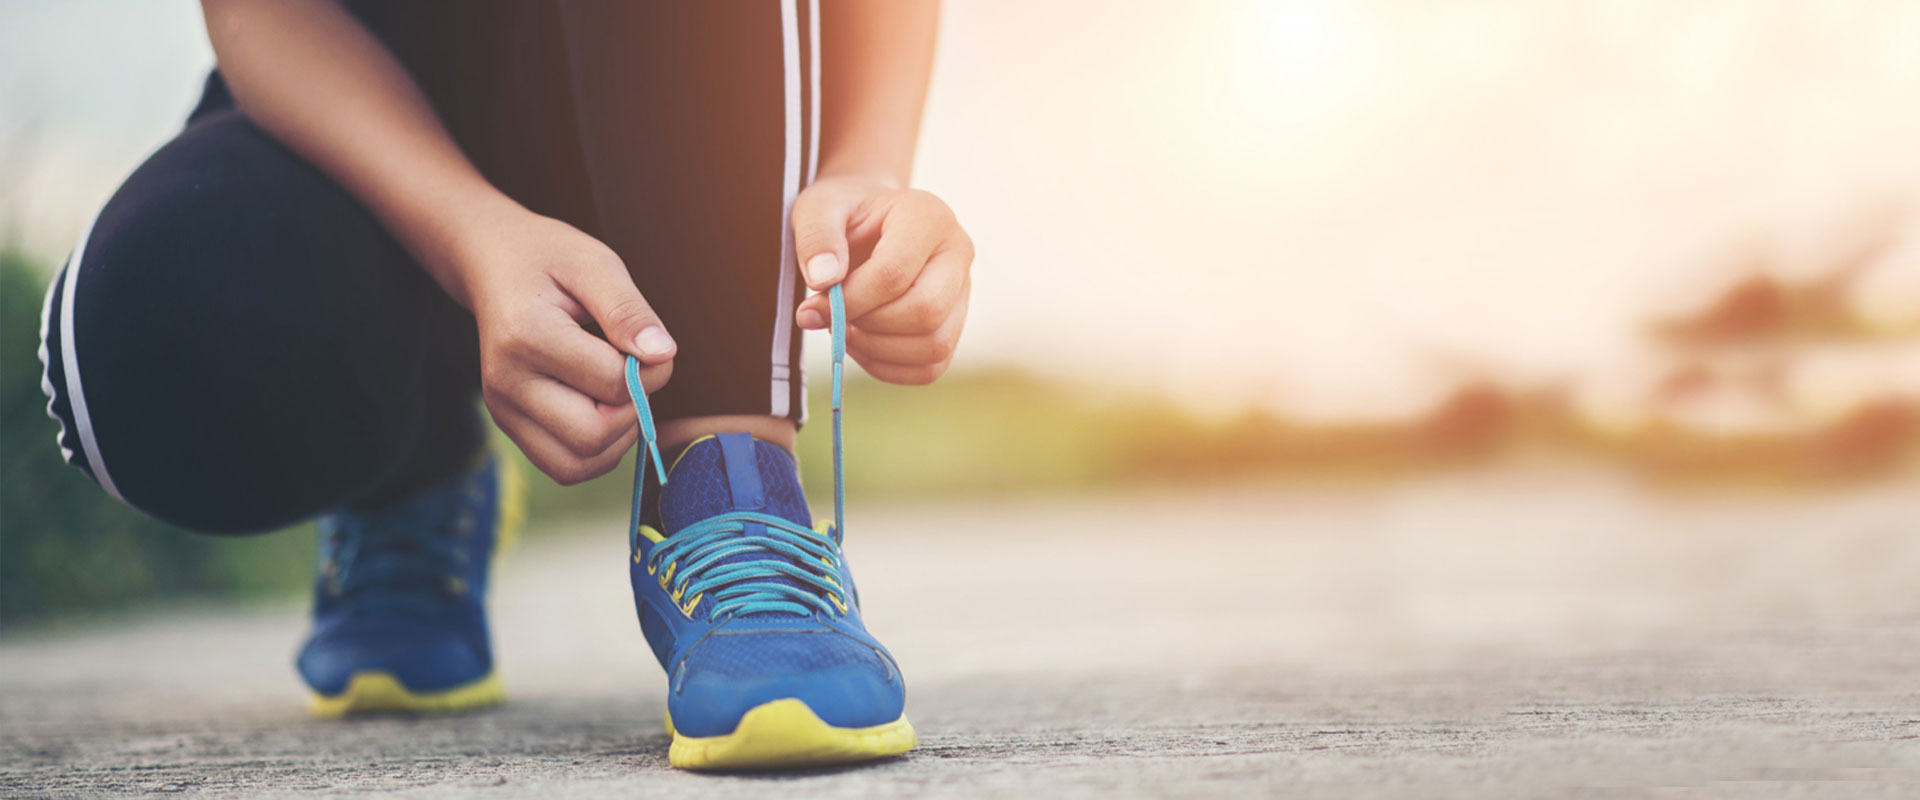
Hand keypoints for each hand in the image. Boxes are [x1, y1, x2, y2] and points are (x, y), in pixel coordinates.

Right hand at [462, 210, 674, 483]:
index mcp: (525, 336)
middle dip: (633, 410)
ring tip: (617, 390)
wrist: (492, 263)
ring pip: (578, 464)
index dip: (651, 370)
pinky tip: (603, 408)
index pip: (612, 384)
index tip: (650, 343)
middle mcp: (506, 382)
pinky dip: (598, 450)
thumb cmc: (549, 259)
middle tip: (633, 371)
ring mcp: (502, 410)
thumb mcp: (595, 264)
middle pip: (592, 436)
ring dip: (617, 436)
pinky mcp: (509, 425)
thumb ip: (628, 310)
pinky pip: (565, 466)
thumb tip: (662, 354)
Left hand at [791, 175, 972, 384]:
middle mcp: (957, 252)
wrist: (867, 221)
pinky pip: (931, 367)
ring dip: (878, 350)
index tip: (811, 308)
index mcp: (928, 216)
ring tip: (845, 330)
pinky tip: (861, 344)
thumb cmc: (843, 213)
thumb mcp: (817, 210)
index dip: (850, 300)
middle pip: (927, 311)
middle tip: (833, 319)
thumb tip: (823, 280)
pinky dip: (889, 367)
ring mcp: (962, 291)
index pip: (895, 273)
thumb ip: (816, 238)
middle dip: (870, 326)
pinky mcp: (955, 324)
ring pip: (935, 345)